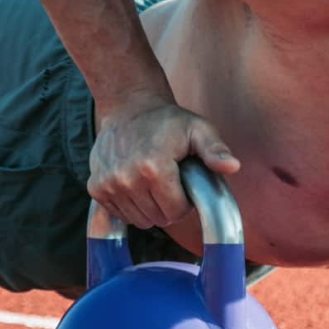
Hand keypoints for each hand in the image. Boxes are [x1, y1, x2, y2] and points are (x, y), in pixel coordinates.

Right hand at [88, 95, 239, 228]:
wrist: (128, 108)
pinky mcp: (96, 187)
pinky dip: (130, 206)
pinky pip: (120, 215)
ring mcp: (108, 184)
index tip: (183, 184)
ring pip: (139, 220)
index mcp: (154, 167)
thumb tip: (232, 167)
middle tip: (169, 182)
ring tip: (152, 182)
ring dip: (149, 207)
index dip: (185, 202)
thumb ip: (215, 150)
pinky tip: (135, 184)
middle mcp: (126, 179)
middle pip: (157, 219)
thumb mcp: (199, 130)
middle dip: (168, 205)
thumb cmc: (168, 121)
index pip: (176, 212)